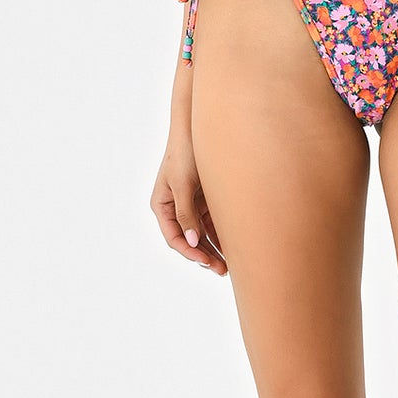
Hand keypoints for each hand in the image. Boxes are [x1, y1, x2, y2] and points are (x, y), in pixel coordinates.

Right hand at [151, 130, 228, 276]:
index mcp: (162, 206)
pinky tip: (235, 245)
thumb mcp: (183, 184)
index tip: (206, 262)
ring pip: (202, 233)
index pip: (174, 237)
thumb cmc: (185, 153)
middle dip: (205, 255)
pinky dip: (221, 234)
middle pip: (190, 239)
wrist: (198, 127)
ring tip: (231, 264)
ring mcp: (190, 203)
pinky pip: (213, 221)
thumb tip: (192, 242)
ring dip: (215, 248)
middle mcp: (175, 207)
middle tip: (223, 270)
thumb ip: (186, 213)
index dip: (190, 252)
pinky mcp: (205, 198)